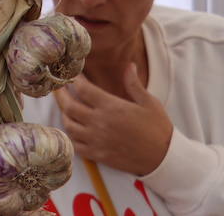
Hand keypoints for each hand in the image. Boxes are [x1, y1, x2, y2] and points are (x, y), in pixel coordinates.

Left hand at [55, 64, 172, 175]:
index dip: (74, 79)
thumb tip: (129, 65)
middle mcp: (100, 122)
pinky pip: (75, 145)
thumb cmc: (159, 129)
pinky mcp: (98, 155)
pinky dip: (70, 136)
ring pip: (69, 125)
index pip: (82, 89)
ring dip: (64, 114)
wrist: (166, 159)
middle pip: (69, 106)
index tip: (72, 74)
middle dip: (60, 94)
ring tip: (65, 107)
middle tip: (57, 87)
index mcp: (111, 107)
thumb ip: (134, 84)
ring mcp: (97, 140)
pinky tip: (72, 129)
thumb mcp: (150, 103)